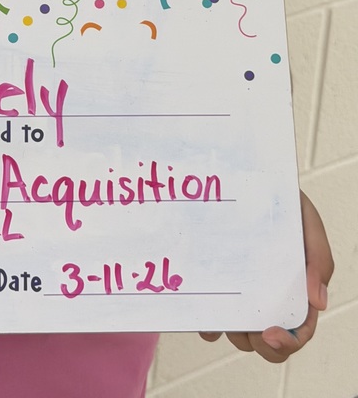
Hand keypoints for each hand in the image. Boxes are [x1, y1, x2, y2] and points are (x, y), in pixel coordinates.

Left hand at [199, 191, 332, 362]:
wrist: (250, 178)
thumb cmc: (283, 203)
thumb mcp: (308, 223)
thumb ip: (318, 258)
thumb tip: (318, 301)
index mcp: (297, 288)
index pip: (299, 328)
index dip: (289, 341)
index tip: (270, 333)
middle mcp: (270, 295)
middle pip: (268, 339)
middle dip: (259, 344)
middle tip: (248, 328)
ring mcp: (243, 290)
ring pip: (239, 330)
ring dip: (233, 330)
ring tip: (223, 315)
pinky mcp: (219, 282)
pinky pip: (212, 312)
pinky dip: (208, 321)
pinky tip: (203, 315)